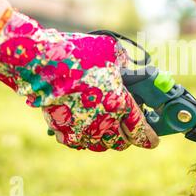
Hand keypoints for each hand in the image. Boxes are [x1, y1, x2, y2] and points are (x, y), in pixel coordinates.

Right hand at [0, 9, 158, 150]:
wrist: (42, 62)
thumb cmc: (79, 53)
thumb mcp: (112, 51)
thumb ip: (124, 64)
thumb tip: (127, 67)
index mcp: (120, 104)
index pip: (140, 130)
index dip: (150, 138)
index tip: (153, 141)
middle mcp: (103, 122)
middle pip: (121, 142)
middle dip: (128, 137)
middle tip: (128, 128)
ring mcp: (81, 129)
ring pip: (101, 144)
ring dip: (107, 138)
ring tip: (107, 126)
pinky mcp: (63, 130)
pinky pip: (78, 141)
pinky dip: (84, 136)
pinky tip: (85, 125)